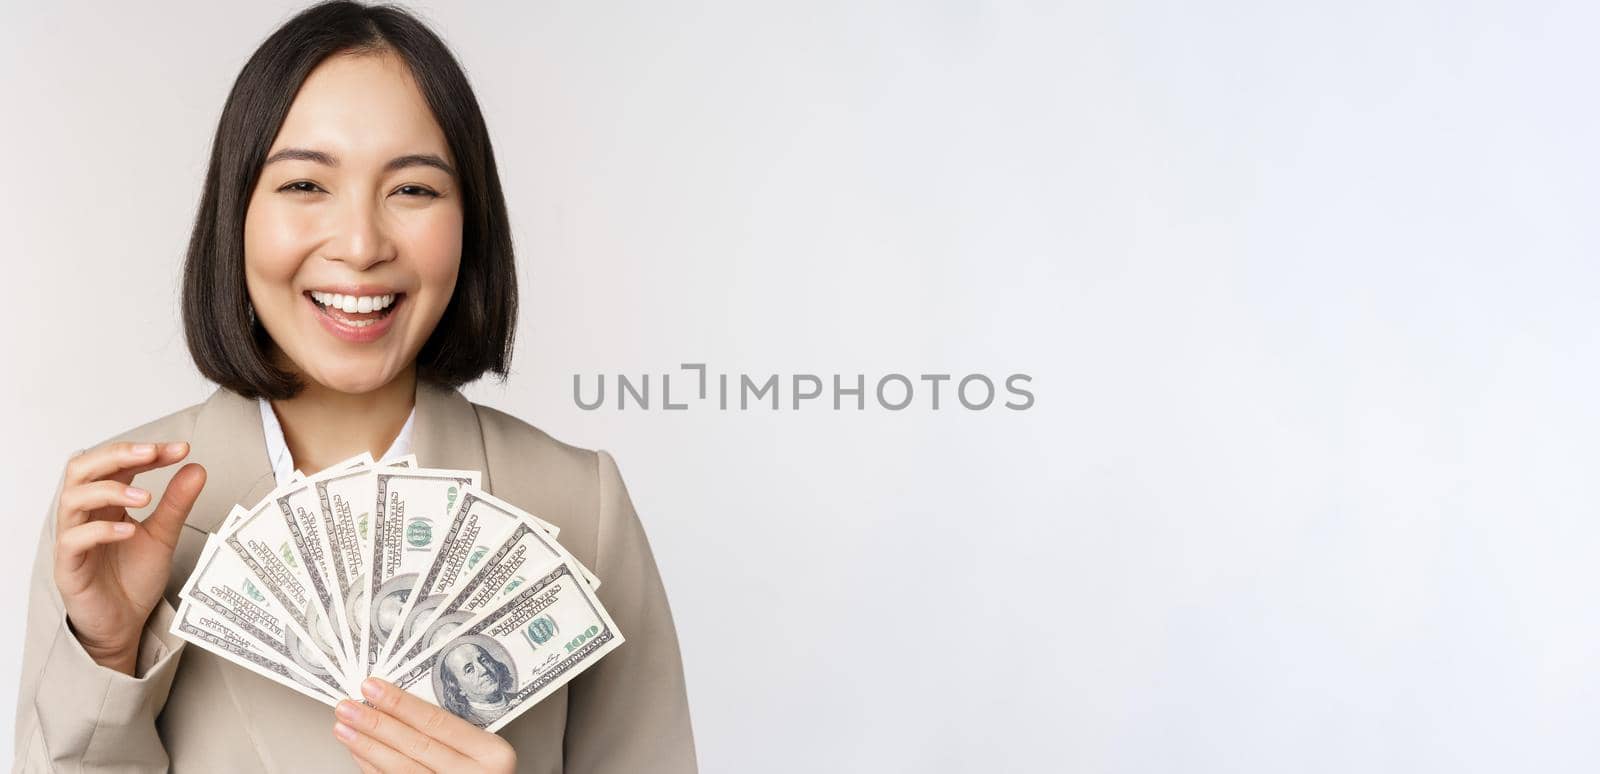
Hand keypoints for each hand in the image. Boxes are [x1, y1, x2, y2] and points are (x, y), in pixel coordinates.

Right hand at [53, 441, 205, 674]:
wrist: (125, 623)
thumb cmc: (134, 577)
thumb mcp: (164, 535)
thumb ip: (177, 503)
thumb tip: (196, 467)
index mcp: (105, 502)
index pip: (117, 464)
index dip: (145, 452)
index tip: (181, 449)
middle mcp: (85, 514)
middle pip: (82, 468)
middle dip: (117, 455)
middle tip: (152, 453)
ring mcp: (73, 539)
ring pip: (72, 499)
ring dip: (109, 490)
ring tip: (145, 497)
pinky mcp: (69, 567)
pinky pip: (73, 540)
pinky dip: (101, 530)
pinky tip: (129, 530)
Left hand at [334, 677, 515, 773]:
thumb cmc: (488, 772)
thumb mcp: (487, 750)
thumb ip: (457, 731)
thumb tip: (403, 704)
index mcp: (492, 754)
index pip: (438, 723)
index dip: (401, 704)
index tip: (374, 687)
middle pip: (415, 745)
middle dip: (376, 723)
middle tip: (349, 706)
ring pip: (400, 769)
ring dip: (367, 746)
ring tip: (345, 727)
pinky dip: (373, 768)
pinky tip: (360, 752)